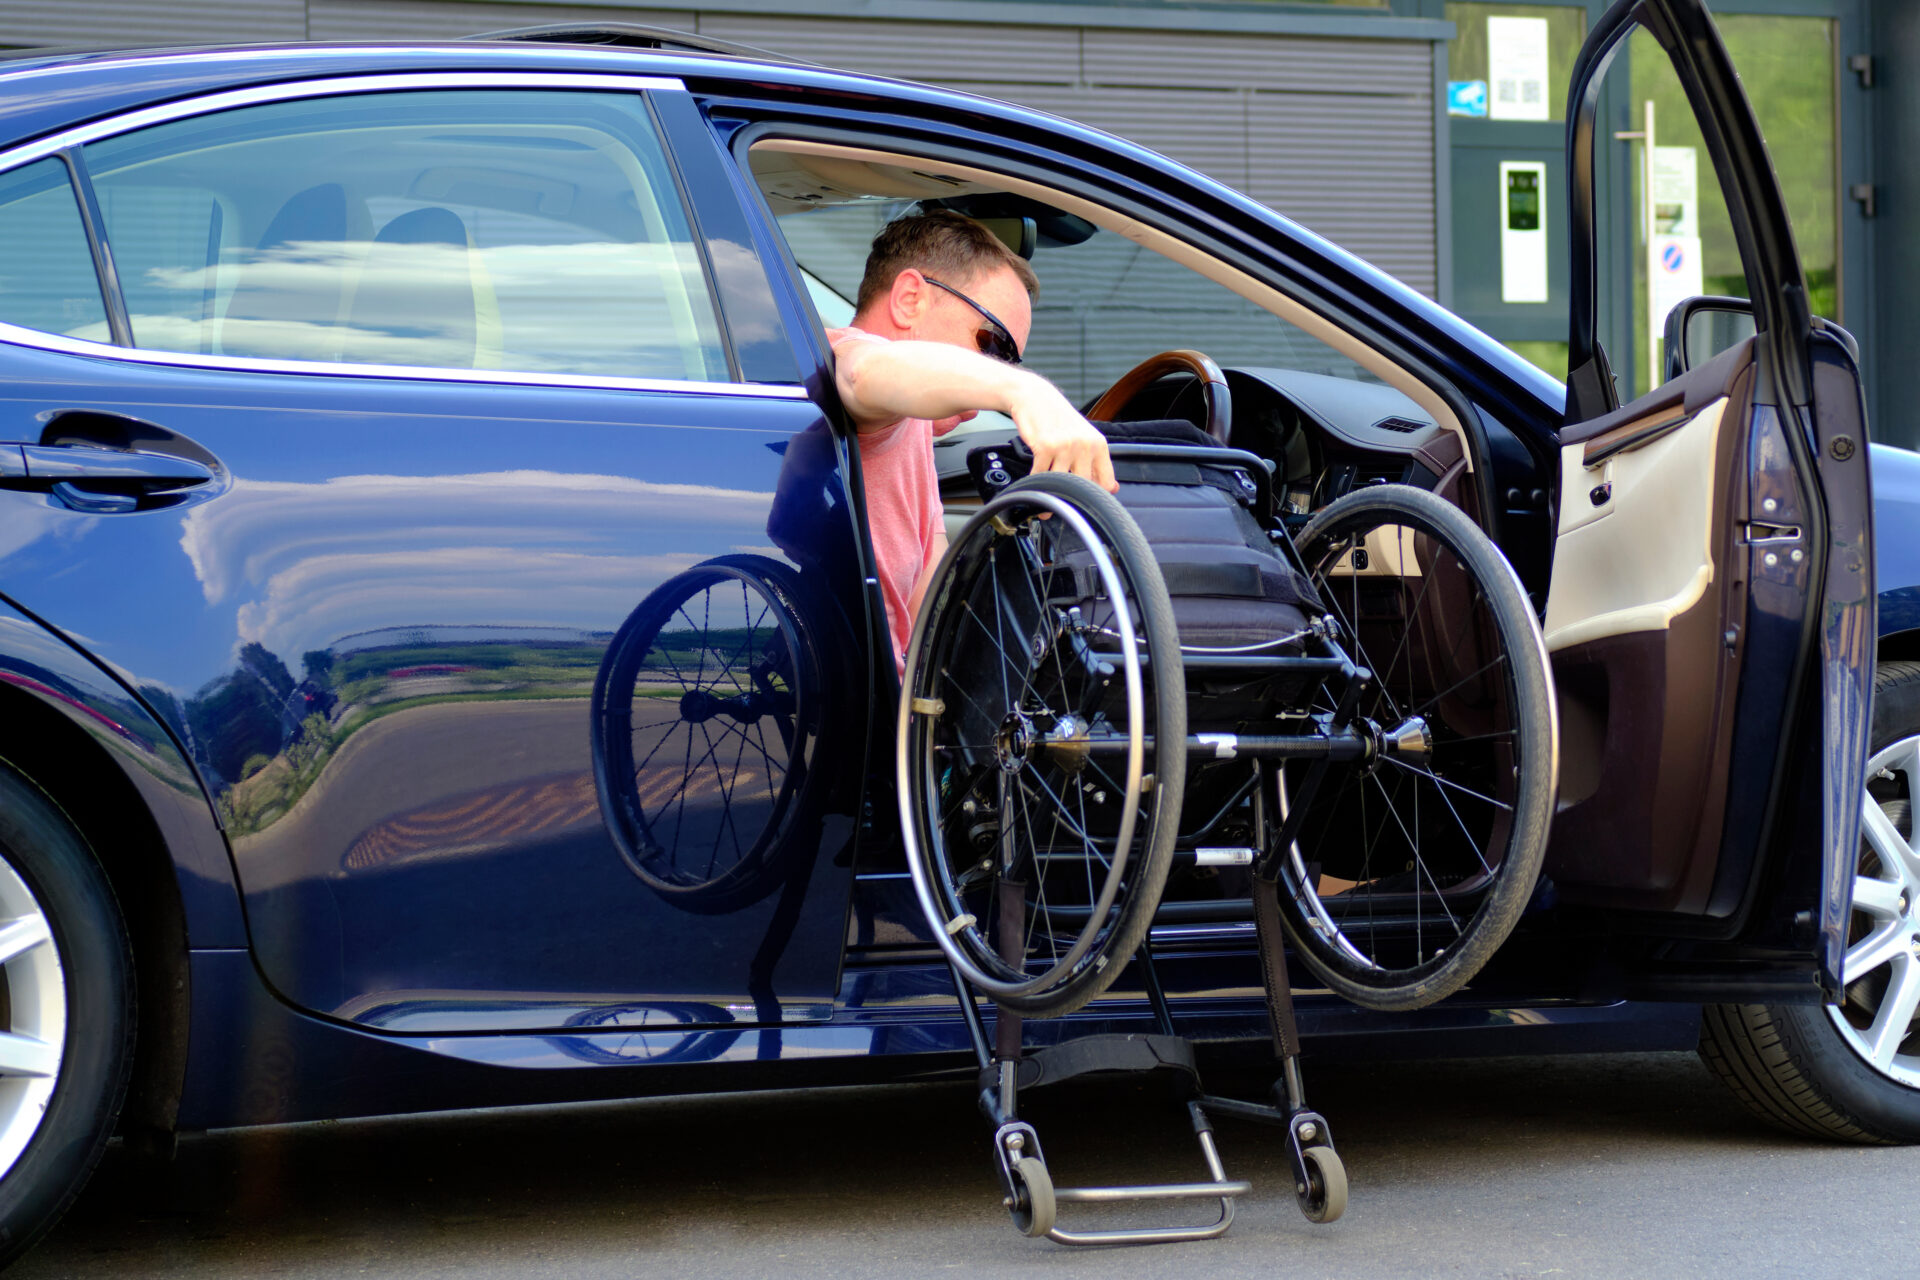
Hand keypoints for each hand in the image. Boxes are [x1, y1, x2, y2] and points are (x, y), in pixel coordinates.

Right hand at [1008, 378, 1116, 493]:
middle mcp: (1084, 444)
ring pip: (1060, 482)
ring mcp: (1065, 446)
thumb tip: (1113, 487)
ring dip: (1050, 493)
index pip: (1105, 480)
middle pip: (1083, 485)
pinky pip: (1040, 474)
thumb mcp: (1085, 436)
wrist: (1036, 398)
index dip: (1096, 495)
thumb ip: (1097, 462)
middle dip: (1071, 496)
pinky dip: (1036, 481)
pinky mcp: (1044, 447)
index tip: (1086, 501)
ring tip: (1046, 498)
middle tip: (1063, 503)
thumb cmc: (1060, 419)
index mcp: (1098, 444)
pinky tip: (1035, 482)